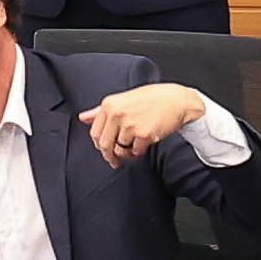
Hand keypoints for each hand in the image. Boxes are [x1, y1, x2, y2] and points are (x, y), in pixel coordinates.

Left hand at [85, 81, 214, 162]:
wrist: (177, 100)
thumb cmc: (152, 99)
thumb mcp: (123, 100)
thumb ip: (101, 110)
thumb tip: (83, 118)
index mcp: (109, 104)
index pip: (95, 132)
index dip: (100, 145)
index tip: (105, 150)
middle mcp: (117, 114)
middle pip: (104, 145)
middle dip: (110, 156)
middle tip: (115, 161)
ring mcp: (130, 124)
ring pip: (121, 149)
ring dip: (128, 152)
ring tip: (136, 145)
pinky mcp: (143, 134)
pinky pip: (136, 151)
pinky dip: (140, 150)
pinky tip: (146, 141)